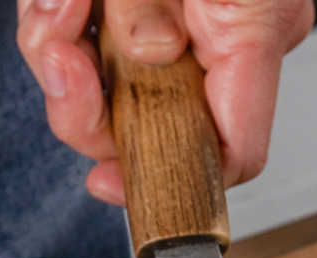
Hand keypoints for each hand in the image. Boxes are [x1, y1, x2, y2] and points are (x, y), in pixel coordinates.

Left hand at [17, 0, 313, 204]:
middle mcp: (225, 43)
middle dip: (86, 106)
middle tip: (61, 54)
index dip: (172, 181)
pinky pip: (95, 56)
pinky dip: (63, 28)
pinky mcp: (144, 21)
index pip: (232, 154)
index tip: (109, 181)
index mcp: (255, 31)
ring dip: (62, 57)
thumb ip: (151, 3)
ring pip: (112, 98)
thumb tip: (147, 53)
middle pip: (152, 134)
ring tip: (61, 2)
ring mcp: (184, 34)